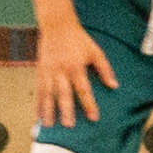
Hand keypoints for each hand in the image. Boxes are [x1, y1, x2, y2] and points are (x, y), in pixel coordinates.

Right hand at [31, 17, 113, 132]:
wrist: (57, 26)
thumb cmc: (79, 40)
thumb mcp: (95, 51)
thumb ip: (104, 69)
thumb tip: (114, 86)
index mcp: (76, 66)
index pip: (83, 89)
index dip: (89, 104)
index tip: (93, 118)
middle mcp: (61, 70)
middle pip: (63, 93)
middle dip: (66, 110)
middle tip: (68, 126)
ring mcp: (48, 71)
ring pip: (47, 94)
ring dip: (48, 110)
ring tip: (48, 125)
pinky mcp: (40, 71)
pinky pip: (38, 89)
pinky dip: (37, 103)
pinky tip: (38, 115)